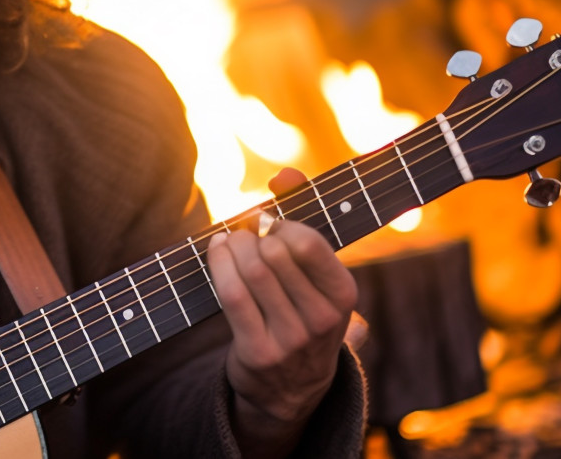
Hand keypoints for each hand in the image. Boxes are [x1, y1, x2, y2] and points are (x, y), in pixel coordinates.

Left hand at [206, 168, 357, 456]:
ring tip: (228, 240)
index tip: (269, 221)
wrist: (291, 388)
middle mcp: (323, 320)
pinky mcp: (258, 352)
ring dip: (231, 246)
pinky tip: (216, 250)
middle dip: (251, 233)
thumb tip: (283, 173)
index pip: (308, 243)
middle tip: (244, 231)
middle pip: (273, 253)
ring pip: (251, 270)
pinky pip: (231, 295)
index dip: (281, 223)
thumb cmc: (301, 310)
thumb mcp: (315, 274)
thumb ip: (304, 215)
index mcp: (344, 295)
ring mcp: (291, 339)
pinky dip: (218, 263)